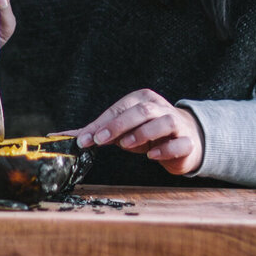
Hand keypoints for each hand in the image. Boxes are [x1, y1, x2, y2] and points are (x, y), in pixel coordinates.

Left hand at [76, 89, 203, 176]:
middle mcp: (161, 108)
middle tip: (100, 140)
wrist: (185, 141)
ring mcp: (177, 124)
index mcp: (144, 99)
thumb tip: (68, 136)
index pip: (121, 108)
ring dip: (143, 133)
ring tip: (126, 145)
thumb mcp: (123, 130)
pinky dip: (165, 149)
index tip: (86, 138)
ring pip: (163, 122)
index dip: (103, 123)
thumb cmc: (149, 133)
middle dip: (119, 125)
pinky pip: (179, 144)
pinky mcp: (188, 142)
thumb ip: (99, 131)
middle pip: (142, 111)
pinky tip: (152, 156)